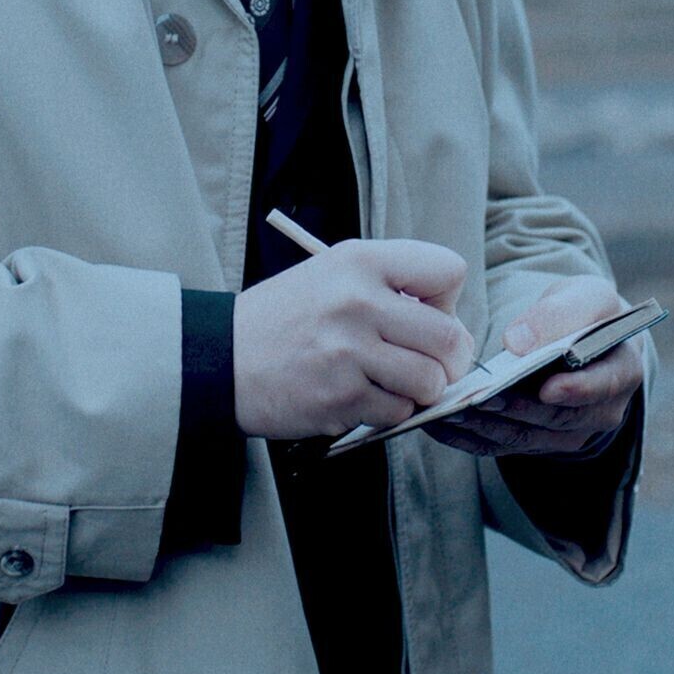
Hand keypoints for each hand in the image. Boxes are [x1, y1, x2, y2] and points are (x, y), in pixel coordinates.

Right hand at [233, 238, 474, 438]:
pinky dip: (389, 411)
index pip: (448, 272)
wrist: (223, 358)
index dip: (448, 302)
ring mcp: (349, 350)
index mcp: (361, 261)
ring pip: (430, 381)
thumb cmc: (287, 318)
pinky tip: (362, 396)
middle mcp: (358, 300)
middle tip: (427, 364)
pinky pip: (398, 411)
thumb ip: (390, 285)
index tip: (426, 316)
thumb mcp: (333, 273)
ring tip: (390, 382)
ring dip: (419, 390)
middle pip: (450, 337)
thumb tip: (449, 322)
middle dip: (448, 360)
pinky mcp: (341, 396)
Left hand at [426, 276, 641, 458]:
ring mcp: (568, 433)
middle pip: (559, 419)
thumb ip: (560, 312)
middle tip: (484, 399)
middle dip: (519, 410)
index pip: (604, 386)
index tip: (547, 388)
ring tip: (452, 410)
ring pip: (526, 437)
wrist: (581, 338)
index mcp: (622, 370)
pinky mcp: (537, 442)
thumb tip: (518, 342)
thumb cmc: (586, 314)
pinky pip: (503, 446)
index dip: (577, 390)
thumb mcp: (586, 296)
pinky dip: (470, 437)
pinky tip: (440, 423)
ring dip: (488, 427)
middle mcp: (601, 411)